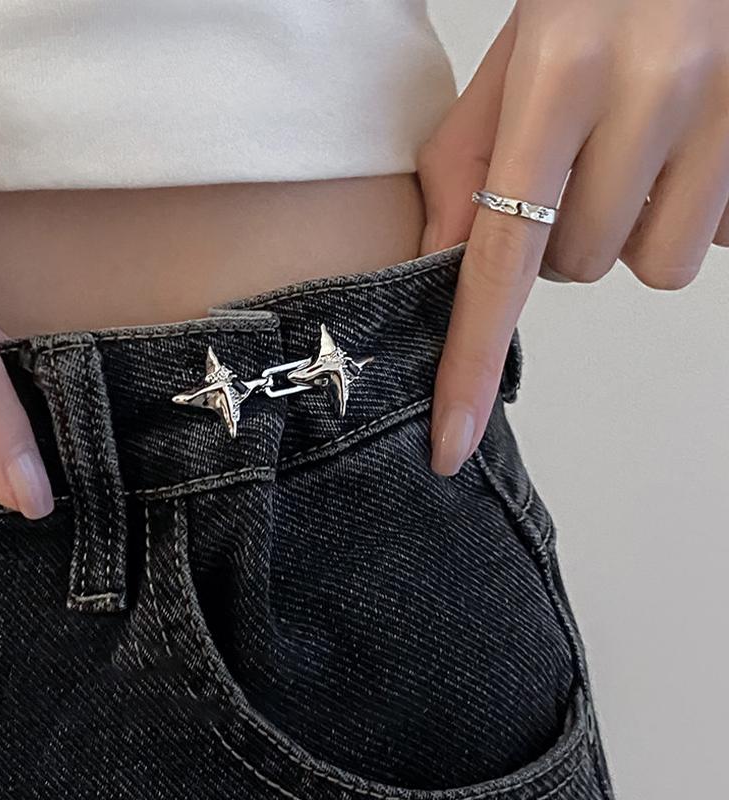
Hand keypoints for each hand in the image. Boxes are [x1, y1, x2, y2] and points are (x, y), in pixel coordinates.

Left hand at [419, 0, 728, 475]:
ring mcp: (728, 114)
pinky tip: (686, 145)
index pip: (500, 260)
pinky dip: (693, 210)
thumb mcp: (512, 61)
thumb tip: (437, 261)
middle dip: (568, 239)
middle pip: (583, 269)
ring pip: (656, 265)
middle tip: (580, 163)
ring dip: (634, 229)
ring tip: (638, 152)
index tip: (452, 440)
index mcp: (560, 78)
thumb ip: (466, 164)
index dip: (470, 361)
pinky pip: (719, 235)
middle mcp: (653, 94)